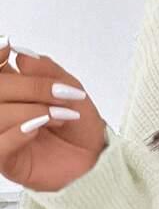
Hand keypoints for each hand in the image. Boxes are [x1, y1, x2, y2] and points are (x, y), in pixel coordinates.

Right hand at [0, 40, 107, 192]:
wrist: (97, 162)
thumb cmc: (81, 129)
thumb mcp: (72, 91)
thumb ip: (48, 72)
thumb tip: (21, 55)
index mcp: (12, 92)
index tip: (8, 47)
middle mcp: (3, 111)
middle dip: (28, 87)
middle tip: (60, 93)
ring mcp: (2, 135)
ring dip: (29, 111)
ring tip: (58, 116)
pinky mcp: (7, 161)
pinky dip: (18, 132)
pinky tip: (37, 129)